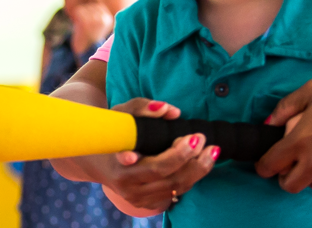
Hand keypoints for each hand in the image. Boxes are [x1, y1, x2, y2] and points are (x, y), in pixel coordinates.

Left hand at [68, 1, 113, 53]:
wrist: (84, 51)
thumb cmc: (91, 38)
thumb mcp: (100, 26)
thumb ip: (100, 15)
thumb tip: (95, 0)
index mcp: (108, 20)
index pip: (98, 6)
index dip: (91, 10)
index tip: (88, 20)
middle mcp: (103, 19)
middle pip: (91, 5)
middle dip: (86, 12)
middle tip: (84, 23)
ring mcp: (94, 20)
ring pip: (85, 7)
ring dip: (80, 14)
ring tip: (81, 24)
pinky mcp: (85, 22)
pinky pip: (79, 10)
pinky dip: (76, 16)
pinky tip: (77, 23)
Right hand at [100, 97, 218, 211]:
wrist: (100, 162)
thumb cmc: (112, 135)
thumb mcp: (120, 116)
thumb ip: (142, 108)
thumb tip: (170, 111)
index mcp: (120, 166)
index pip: (148, 165)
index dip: (173, 156)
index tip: (190, 140)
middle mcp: (129, 186)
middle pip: (167, 176)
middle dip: (189, 157)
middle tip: (201, 138)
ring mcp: (139, 198)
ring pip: (176, 187)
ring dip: (198, 168)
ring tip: (211, 150)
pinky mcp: (148, 203)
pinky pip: (176, 191)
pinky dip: (191, 176)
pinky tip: (201, 162)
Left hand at [256, 78, 311, 194]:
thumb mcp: (310, 91)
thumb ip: (285, 108)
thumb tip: (270, 123)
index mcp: (300, 141)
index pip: (270, 166)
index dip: (263, 165)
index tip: (266, 162)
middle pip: (289, 186)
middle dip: (285, 177)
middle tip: (290, 164)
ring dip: (311, 176)